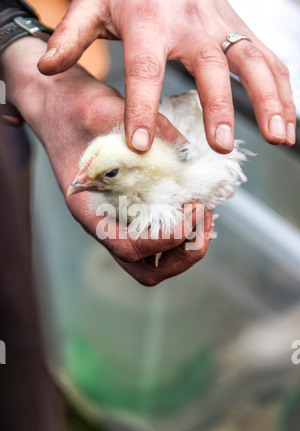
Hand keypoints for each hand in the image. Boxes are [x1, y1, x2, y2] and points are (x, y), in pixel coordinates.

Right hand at [2, 38, 211, 284]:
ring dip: (185, 246)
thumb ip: (143, 126)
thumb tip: (189, 153)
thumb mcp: (103, 108)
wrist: (56, 106)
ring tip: (203, 212)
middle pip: (146, 269)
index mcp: (89, 208)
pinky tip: (193, 201)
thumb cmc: (70, 108)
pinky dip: (182, 231)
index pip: (128, 249)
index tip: (191, 210)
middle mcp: (105, 222)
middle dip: (183, 253)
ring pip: (154, 261)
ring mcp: (118, 218)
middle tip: (203, 215)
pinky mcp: (130, 208)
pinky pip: (158, 237)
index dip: (164, 241)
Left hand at [37, 0, 295, 153]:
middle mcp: (193, 22)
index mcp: (150, 20)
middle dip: (219, 108)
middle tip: (222, 145)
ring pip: (255, 62)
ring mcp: (222, 24)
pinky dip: (283, 90)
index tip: (140, 144)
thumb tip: (47, 65)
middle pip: (211, 67)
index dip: (142, 107)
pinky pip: (269, 59)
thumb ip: (71, 35)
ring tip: (279, 138)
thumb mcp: (93, 3)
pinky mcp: (240, 30)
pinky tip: (289, 121)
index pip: (145, 69)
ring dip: (272, 101)